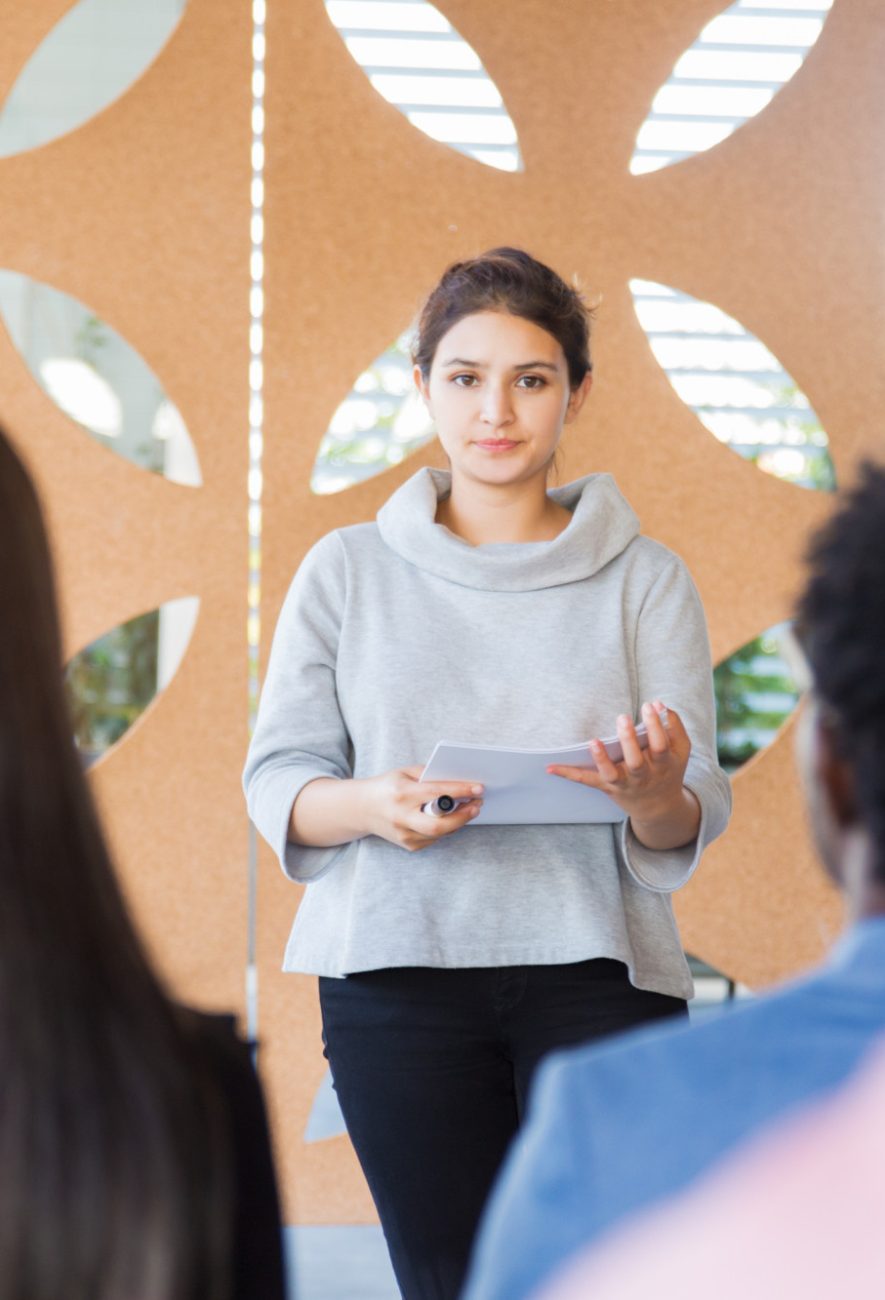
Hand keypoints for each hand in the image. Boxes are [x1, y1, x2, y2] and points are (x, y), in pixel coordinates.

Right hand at [361, 766, 483, 851]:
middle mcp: (402, 817)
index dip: (461, 791)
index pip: (437, 793)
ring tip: (469, 809)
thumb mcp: (406, 772)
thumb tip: (459, 781)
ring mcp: (404, 835)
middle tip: (477, 805)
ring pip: (440, 833)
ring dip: (458, 821)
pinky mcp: (408, 845)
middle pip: (439, 824)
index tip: (479, 788)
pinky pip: (435, 838)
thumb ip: (430, 776)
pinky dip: (446, 828)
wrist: (363, 808)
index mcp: (402, 794)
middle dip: (463, 815)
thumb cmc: (388, 786)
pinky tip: (450, 818)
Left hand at [547, 702, 699, 849]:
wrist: (659, 807)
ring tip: (594, 741)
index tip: (650, 704)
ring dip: (601, 758)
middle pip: (637, 761)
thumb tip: (660, 704)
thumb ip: (674, 726)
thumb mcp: (680, 750)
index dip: (656, 726)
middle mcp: (643, 776)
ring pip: (612, 773)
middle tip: (622, 717)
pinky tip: (550, 767)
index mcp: (663, 764)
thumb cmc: (668, 769)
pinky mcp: (607, 787)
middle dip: (629, 740)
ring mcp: (624, 783)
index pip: (661, 745)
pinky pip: (587, 781)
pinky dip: (569, 775)